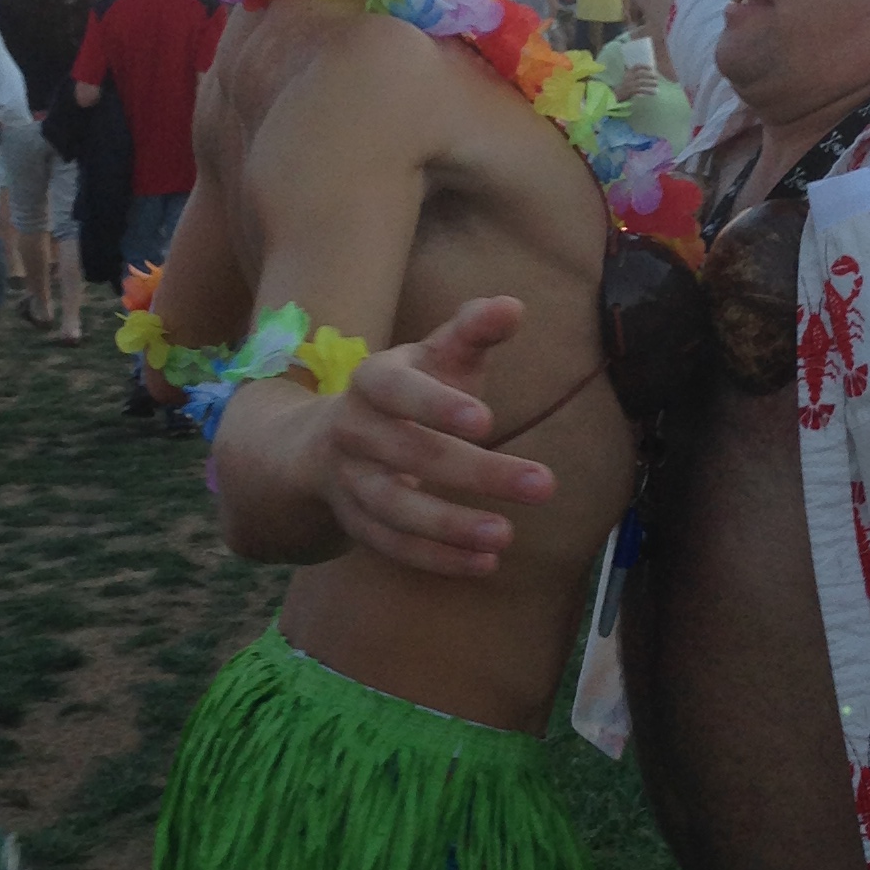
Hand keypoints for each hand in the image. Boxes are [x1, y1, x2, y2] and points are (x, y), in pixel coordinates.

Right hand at [304, 295, 557, 575]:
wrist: (326, 441)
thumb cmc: (405, 390)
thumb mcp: (435, 355)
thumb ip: (474, 330)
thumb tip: (512, 306)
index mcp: (371, 381)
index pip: (396, 389)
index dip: (435, 405)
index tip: (487, 421)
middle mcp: (353, 431)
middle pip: (410, 454)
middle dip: (476, 471)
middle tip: (543, 484)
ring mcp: (350, 482)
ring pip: (394, 509)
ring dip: (449, 526)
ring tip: (505, 535)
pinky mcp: (356, 523)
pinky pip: (392, 546)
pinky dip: (437, 558)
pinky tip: (486, 563)